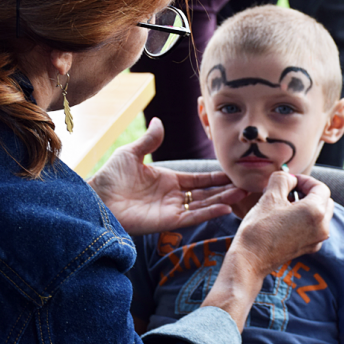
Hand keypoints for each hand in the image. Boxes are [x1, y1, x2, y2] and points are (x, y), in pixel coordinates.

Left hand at [88, 118, 247, 235]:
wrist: (96, 198)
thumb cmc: (109, 177)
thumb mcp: (131, 153)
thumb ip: (150, 140)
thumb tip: (159, 121)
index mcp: (167, 180)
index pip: (198, 179)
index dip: (215, 177)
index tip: (234, 173)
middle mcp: (172, 196)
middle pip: (206, 194)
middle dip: (226, 190)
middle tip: (247, 185)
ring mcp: (171, 210)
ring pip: (203, 205)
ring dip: (223, 201)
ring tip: (242, 195)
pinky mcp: (166, 222)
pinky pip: (192, 217)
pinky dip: (208, 213)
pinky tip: (224, 208)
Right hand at [200, 171, 332, 330]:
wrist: (250, 259)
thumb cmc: (259, 227)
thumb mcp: (269, 196)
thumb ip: (283, 179)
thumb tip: (290, 177)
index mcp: (315, 212)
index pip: (320, 188)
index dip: (305, 180)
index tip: (290, 179)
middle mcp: (322, 227)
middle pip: (325, 201)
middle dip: (309, 192)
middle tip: (289, 189)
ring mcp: (317, 240)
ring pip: (321, 214)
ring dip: (307, 205)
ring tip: (285, 203)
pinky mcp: (309, 248)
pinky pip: (314, 227)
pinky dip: (305, 219)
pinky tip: (286, 218)